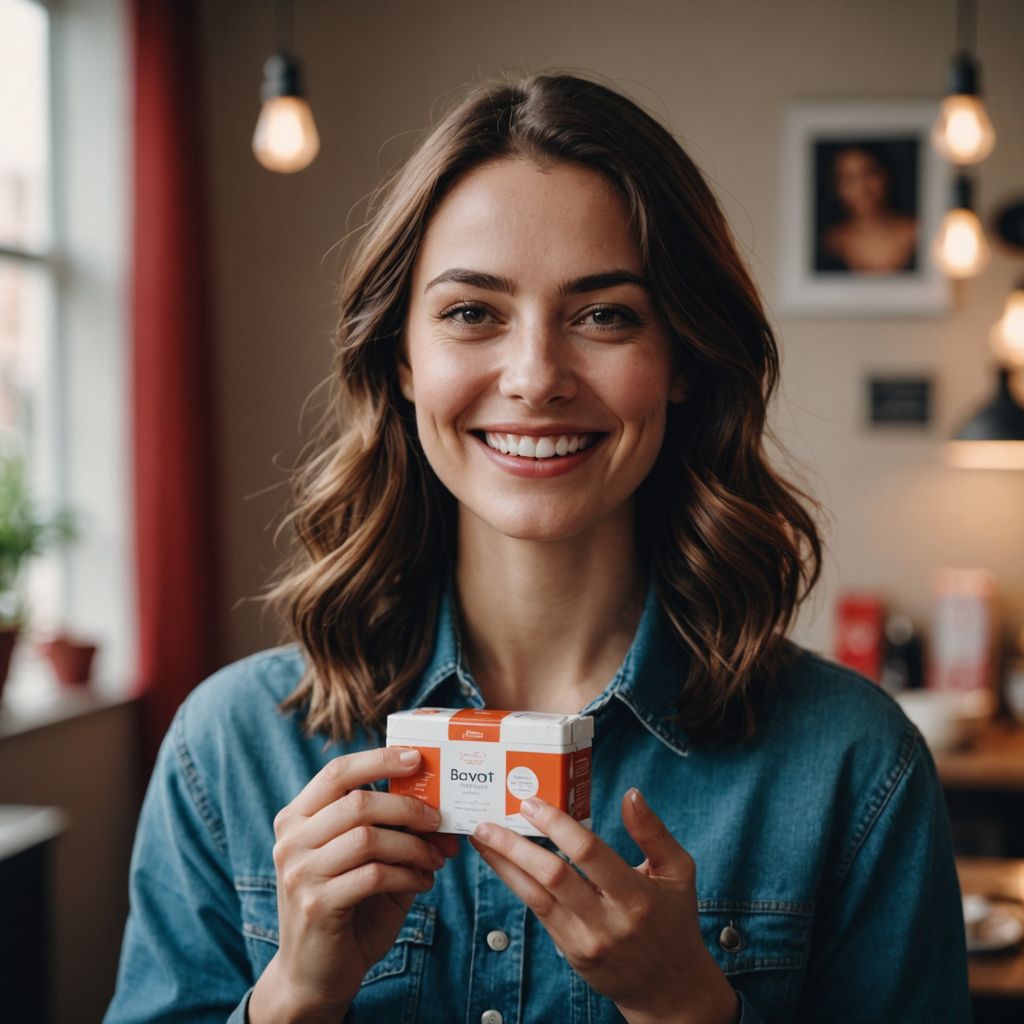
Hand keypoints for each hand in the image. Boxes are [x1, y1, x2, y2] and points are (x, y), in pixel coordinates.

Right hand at [248, 747, 459, 1022]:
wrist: (314, 973)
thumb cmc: (346, 906)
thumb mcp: (362, 859)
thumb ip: (388, 828)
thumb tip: (438, 806)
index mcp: (297, 818)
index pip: (337, 772)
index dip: (379, 760)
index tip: (417, 758)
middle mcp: (291, 840)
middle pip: (358, 803)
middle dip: (408, 808)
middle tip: (439, 821)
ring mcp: (299, 873)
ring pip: (369, 838)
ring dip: (414, 846)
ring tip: (436, 858)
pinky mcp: (316, 905)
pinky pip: (374, 876)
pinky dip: (408, 875)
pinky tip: (422, 883)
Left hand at [468, 789, 737, 1023]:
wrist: (668, 987)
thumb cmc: (673, 920)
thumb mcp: (678, 871)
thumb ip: (653, 832)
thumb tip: (630, 794)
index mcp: (636, 895)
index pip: (590, 853)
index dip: (557, 825)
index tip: (532, 802)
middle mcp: (608, 920)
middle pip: (553, 876)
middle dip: (516, 845)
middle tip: (490, 820)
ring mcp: (586, 940)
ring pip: (536, 897)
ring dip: (504, 865)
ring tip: (482, 839)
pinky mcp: (572, 952)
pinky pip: (539, 912)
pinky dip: (517, 884)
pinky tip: (501, 863)